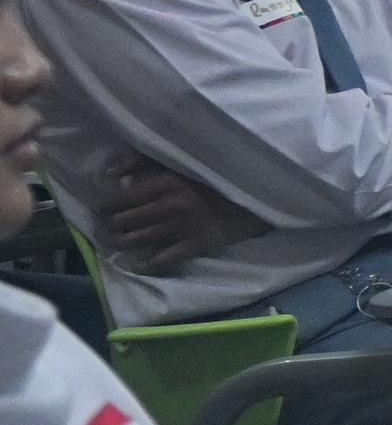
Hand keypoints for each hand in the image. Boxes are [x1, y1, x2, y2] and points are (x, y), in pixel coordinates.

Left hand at [99, 161, 261, 274]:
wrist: (256, 193)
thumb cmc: (214, 174)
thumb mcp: (180, 160)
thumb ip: (144, 161)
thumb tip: (110, 174)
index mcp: (165, 181)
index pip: (120, 200)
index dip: (105, 208)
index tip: (102, 211)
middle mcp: (170, 205)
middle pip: (124, 221)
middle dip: (110, 226)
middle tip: (106, 228)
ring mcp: (183, 227)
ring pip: (137, 240)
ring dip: (121, 243)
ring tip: (116, 242)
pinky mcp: (197, 244)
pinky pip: (163, 260)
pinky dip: (146, 264)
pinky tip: (136, 264)